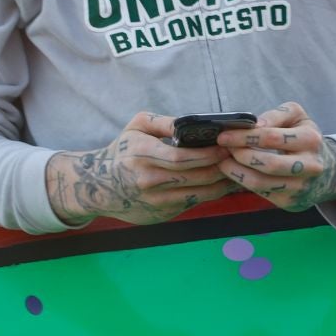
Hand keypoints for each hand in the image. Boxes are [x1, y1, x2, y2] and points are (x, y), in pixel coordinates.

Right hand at [44, 113, 237, 226]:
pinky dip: (211, 193)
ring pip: (199, 193)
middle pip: (196, 176)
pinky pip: (193, 203)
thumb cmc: (122, 150)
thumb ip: (164, 121)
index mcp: (142, 155)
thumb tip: (193, 122)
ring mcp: (155, 200)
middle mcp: (148, 180)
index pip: (182, 157)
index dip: (209, 154)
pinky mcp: (161, 214)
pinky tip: (222, 183)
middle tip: (239, 156)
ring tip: (237, 169)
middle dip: (221, 166)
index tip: (227, 146)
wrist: (96, 186)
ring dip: (222, 182)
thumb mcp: (136, 127)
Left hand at [216, 102, 335, 213]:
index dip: (244, 136)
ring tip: (224, 161)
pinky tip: (235, 172)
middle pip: (268, 163)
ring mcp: (301, 187)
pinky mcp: (290, 202)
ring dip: (236, 172)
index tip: (224, 135)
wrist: (328, 170)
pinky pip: (260, 193)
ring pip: (261, 183)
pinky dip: (242, 182)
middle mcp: (310, 166)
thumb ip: (276, 115)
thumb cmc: (304, 138)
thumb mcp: (298, 118)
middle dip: (240, 155)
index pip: (272, 137)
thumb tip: (254, 124)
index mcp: (311, 139)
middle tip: (223, 148)